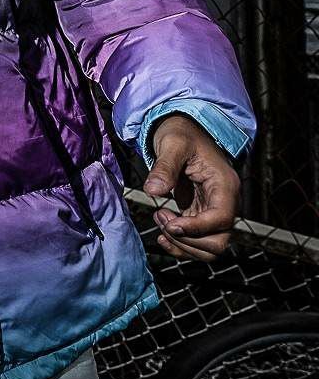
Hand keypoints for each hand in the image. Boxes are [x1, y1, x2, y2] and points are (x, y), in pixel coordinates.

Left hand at [142, 112, 240, 261]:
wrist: (183, 130)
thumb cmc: (182, 133)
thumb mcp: (173, 143)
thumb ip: (164, 167)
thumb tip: (153, 191)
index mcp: (224, 184)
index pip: (221, 219)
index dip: (197, 228)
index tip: (171, 224)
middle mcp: (225, 201)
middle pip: (218, 241)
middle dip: (187, 239)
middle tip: (162, 217)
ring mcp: (214, 210)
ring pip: (209, 247)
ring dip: (182, 243)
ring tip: (160, 218)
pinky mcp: (201, 214)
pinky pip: (197, 242)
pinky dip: (180, 244)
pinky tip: (162, 231)